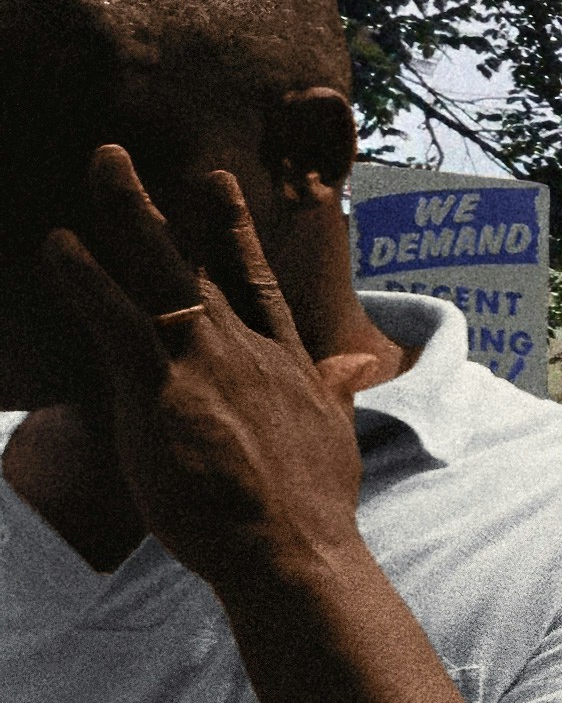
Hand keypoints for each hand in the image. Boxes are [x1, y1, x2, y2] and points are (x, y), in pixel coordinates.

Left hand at [40, 149, 371, 594]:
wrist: (294, 547)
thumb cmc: (311, 509)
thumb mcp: (336, 437)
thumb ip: (337, 390)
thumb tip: (361, 363)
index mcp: (286, 363)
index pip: (256, 283)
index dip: (233, 232)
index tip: (216, 187)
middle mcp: (247, 349)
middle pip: (199, 260)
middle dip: (158, 205)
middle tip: (117, 155)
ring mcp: (206, 361)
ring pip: (160, 271)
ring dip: (124, 214)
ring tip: (98, 167)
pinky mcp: (163, 386)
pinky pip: (116, 316)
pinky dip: (86, 276)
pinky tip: (58, 243)